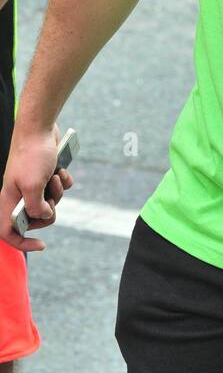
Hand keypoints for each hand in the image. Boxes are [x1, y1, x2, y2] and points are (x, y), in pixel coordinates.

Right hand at [0, 125, 73, 252]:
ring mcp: (34, 184)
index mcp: (9, 200)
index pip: (8, 231)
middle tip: (50, 198)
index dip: (22, 243)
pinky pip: (60, 188)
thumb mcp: (33, 185)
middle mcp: (20, 194)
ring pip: (51, 202)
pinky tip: (62, 170)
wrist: (40, 127)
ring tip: (55, 176)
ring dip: (58, 192)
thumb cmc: (32, 154)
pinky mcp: (47, 174)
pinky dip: (64, 181)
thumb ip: (36, 208)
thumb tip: (44, 216)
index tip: (41, 245)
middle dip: (48, 211)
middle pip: (36, 219)